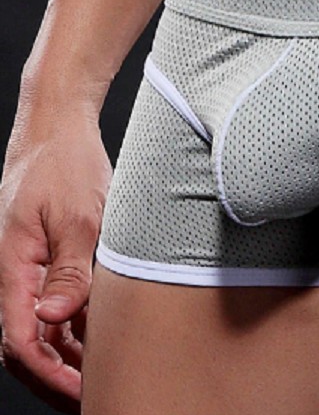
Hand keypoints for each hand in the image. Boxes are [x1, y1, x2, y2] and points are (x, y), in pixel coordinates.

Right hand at [0, 105, 110, 413]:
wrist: (57, 129)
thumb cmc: (64, 163)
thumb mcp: (77, 214)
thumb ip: (69, 268)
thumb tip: (54, 317)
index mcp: (13, 268)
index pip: (22, 340)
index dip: (51, 375)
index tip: (83, 395)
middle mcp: (18, 275)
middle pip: (30, 345)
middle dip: (59, 378)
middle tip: (98, 398)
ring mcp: (32, 268)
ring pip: (46, 329)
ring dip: (71, 357)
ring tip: (106, 377)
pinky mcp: (50, 258)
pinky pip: (59, 305)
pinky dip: (78, 327)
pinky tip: (103, 340)